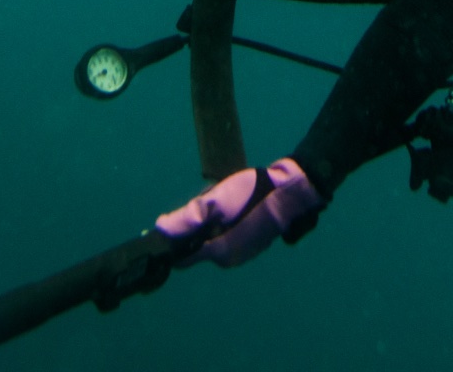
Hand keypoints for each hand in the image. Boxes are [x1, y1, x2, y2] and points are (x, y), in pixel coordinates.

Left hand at [153, 158, 323, 266]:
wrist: (290, 192)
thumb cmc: (252, 196)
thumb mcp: (216, 201)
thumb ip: (188, 217)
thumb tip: (161, 229)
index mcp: (217, 253)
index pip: (181, 258)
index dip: (171, 244)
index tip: (166, 225)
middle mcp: (228, 260)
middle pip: (197, 246)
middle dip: (195, 227)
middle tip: (206, 200)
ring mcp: (241, 255)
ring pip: (212, 241)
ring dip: (211, 224)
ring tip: (224, 200)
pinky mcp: (251, 246)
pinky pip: (227, 238)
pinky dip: (225, 225)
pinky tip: (236, 207)